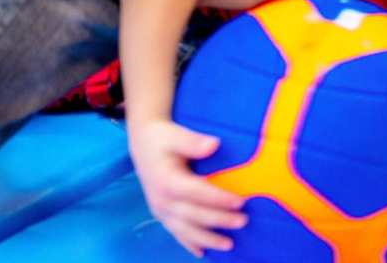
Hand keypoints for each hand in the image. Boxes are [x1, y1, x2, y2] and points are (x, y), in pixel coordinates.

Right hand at [129, 119, 245, 256]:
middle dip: (219, 220)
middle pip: (194, 215)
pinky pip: (176, 233)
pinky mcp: (161, 214)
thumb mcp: (177, 135)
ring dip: (207, 239)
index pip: (197, 193)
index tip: (240, 202)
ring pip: (185, 230)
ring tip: (229, 245)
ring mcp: (160, 210)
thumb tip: (214, 145)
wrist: (142, 144)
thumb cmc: (163, 138)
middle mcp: (162, 201)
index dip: (219, 199)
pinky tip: (202, 253)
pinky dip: (189, 244)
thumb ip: (193, 142)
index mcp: (167, 181)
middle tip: (244, 221)